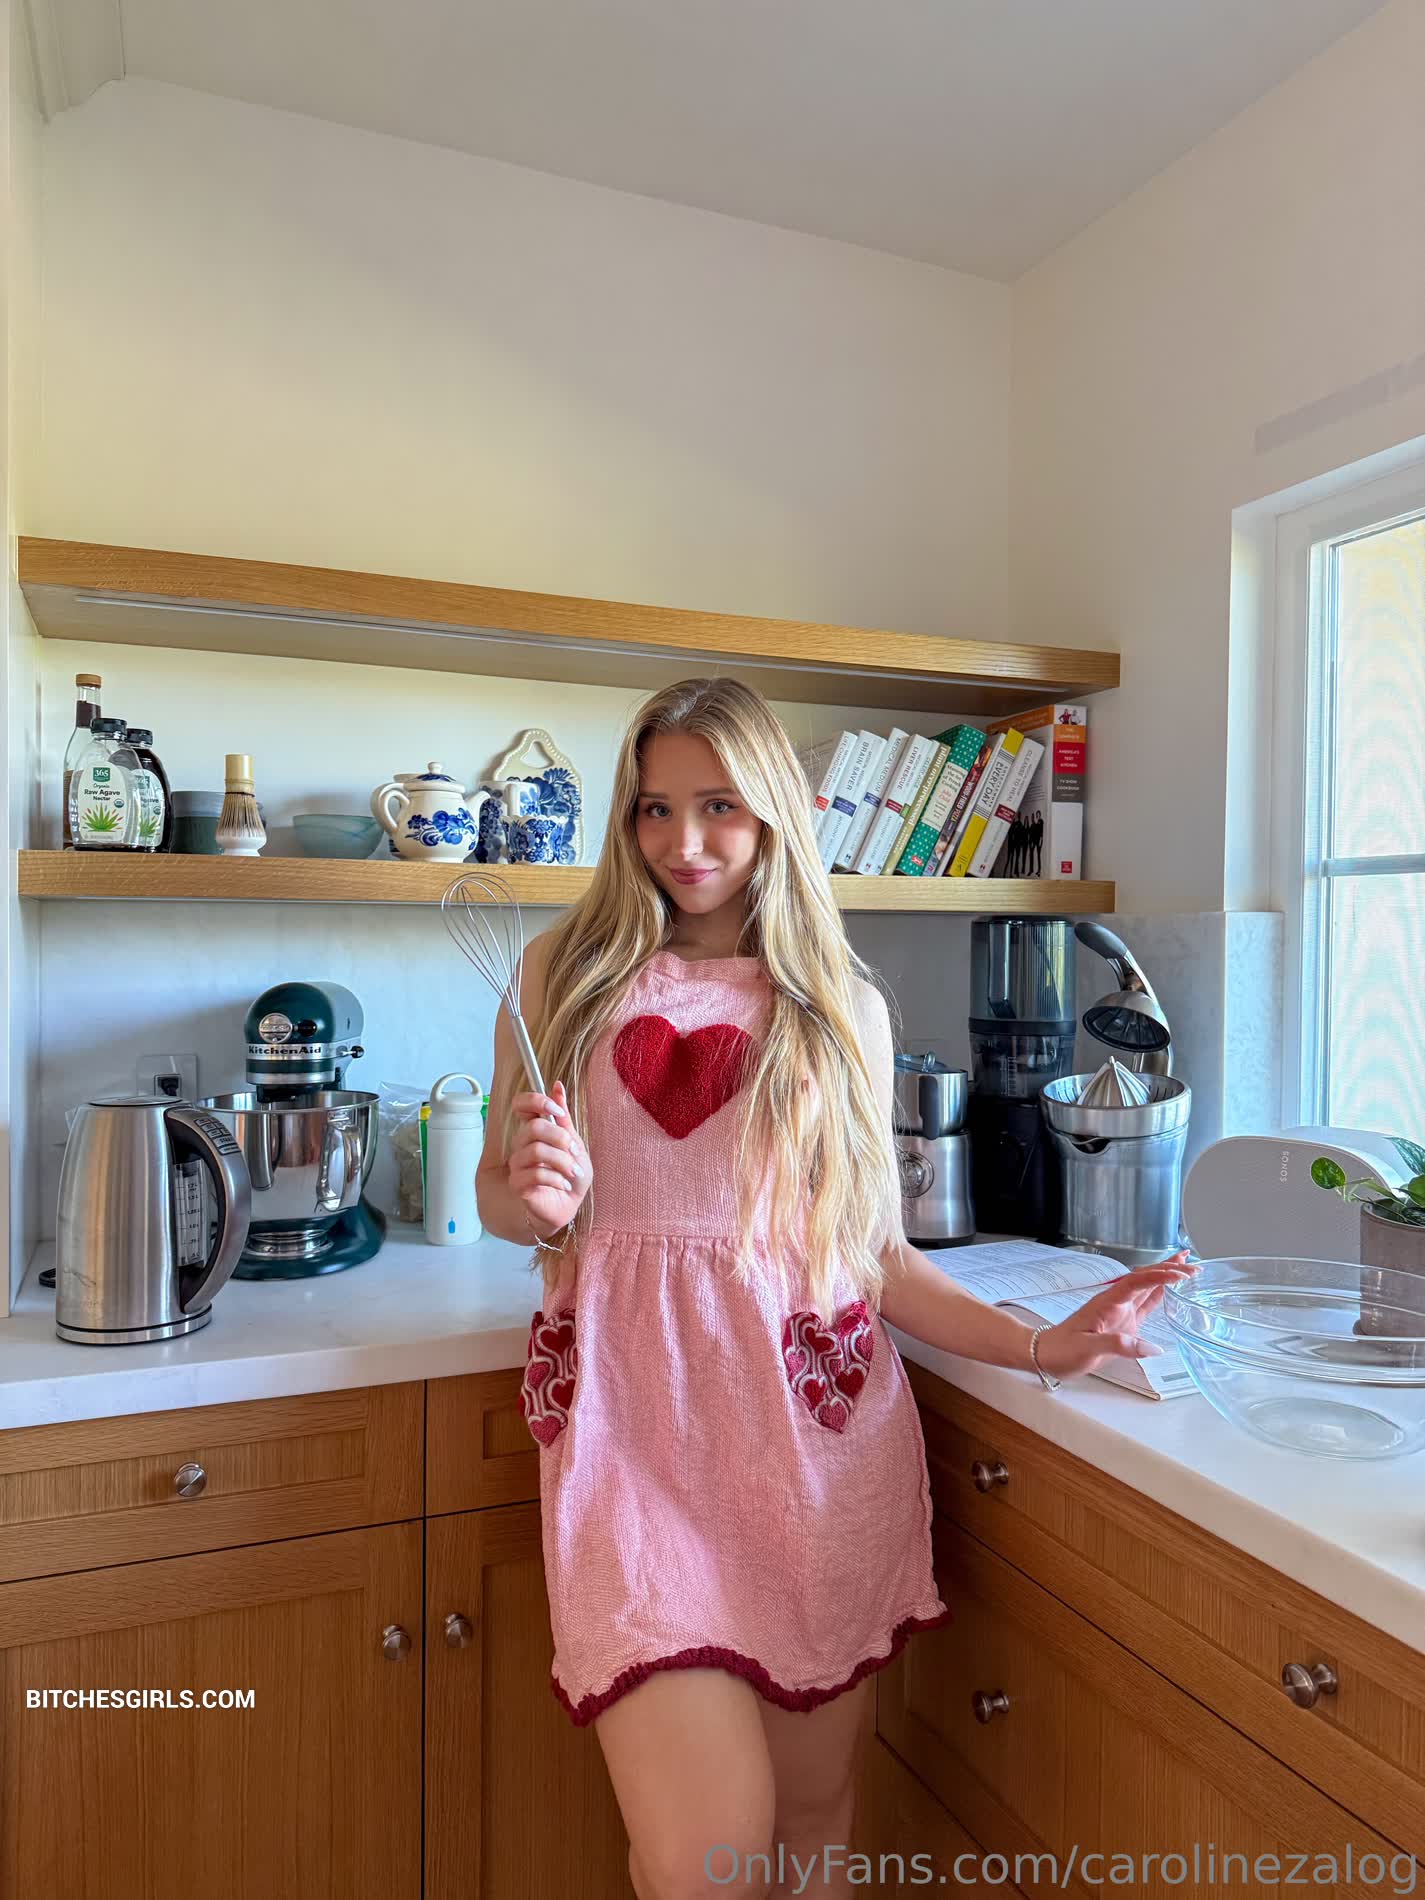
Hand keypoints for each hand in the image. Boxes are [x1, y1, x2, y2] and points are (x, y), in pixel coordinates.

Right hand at [509, 1081, 592, 1238]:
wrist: (569, 1205)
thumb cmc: (570, 1174)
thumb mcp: (574, 1143)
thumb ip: (564, 1119)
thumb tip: (557, 1086)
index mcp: (535, 1130)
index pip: (522, 1104)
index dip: (537, 1101)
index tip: (557, 1111)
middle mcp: (522, 1144)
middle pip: (533, 1128)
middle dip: (560, 1138)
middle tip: (575, 1151)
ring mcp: (517, 1164)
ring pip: (536, 1151)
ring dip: (562, 1162)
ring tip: (574, 1172)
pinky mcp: (518, 1183)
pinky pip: (535, 1174)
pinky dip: (556, 1178)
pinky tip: (564, 1185)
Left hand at [1036, 1252, 1196, 1380]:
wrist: (1048, 1354)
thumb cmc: (1062, 1348)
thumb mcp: (1087, 1348)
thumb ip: (1117, 1345)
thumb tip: (1149, 1347)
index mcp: (1107, 1303)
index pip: (1137, 1282)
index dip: (1159, 1276)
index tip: (1180, 1275)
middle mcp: (1115, 1303)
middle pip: (1145, 1279)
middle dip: (1169, 1269)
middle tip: (1192, 1264)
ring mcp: (1120, 1312)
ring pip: (1146, 1288)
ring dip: (1165, 1277)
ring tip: (1185, 1267)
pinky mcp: (1122, 1323)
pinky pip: (1144, 1305)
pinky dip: (1159, 1295)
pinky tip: (1169, 1291)